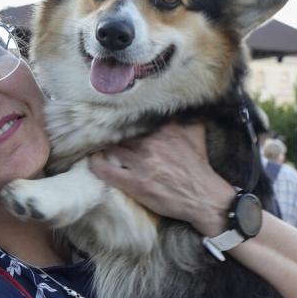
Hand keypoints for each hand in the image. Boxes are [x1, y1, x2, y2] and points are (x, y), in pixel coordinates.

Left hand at [89, 122, 235, 236]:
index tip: (113, 114)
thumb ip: (185, 115)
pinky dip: (96, 164)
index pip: (136, 117)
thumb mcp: (196, 133)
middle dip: (110, 130)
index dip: (122, 117)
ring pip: (112, 148)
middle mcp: (151, 143)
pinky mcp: (135, 183)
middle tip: (99, 130)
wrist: (203, 196)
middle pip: (121, 132)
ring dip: (103, 146)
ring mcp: (141, 163)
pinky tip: (92, 159)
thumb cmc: (198, 166)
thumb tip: (179, 101)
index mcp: (165, 129)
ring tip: (95, 144)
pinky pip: (106, 170)